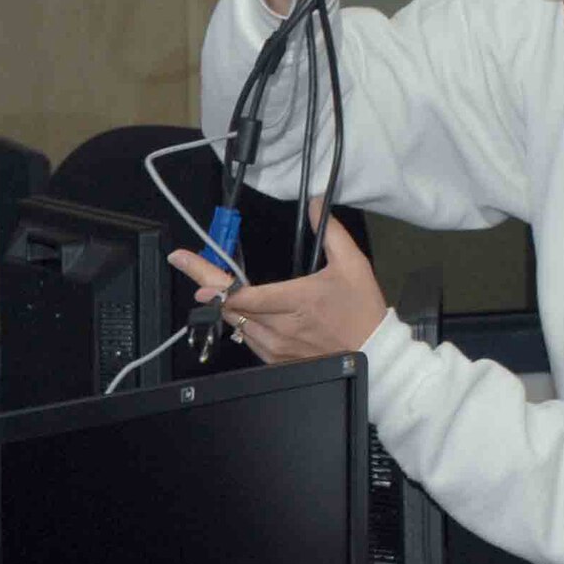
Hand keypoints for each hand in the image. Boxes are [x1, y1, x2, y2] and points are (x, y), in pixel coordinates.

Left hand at [166, 201, 387, 363]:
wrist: (374, 355)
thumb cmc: (362, 309)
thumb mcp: (353, 264)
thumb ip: (331, 232)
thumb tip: (316, 203)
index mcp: (296, 301)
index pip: (244, 296)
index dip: (213, 285)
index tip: (190, 270)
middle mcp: (280, 328)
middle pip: (231, 308)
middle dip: (209, 287)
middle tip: (188, 265)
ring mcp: (276, 347)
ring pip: (236, 325)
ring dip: (227, 306)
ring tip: (220, 287)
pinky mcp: (276, 360)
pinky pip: (248, 340)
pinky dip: (242, 324)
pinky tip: (246, 312)